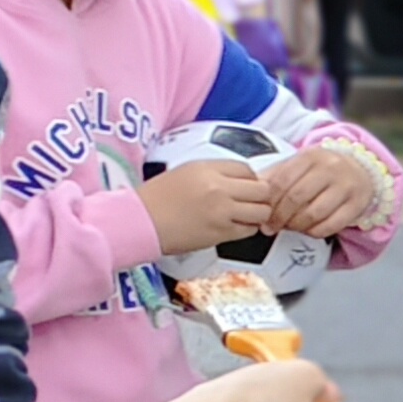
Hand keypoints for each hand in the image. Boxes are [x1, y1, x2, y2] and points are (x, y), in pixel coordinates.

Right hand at [141, 160, 277, 254]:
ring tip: (246, 216)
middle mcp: (218, 187)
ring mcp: (221, 211)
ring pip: (261, 211)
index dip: (251, 179)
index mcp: (207, 168)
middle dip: (261, 196)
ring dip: (258, 214)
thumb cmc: (157, 199)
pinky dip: (247, 229)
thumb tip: (240, 180)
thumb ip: (214, 173)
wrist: (140, 221)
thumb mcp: (185, 173)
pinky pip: (249, 230)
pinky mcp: (221, 233)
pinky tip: (235, 227)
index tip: (248, 186)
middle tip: (254, 202)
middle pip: (261, 189)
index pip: (248, 169)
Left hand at [266, 145, 384, 239]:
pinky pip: (332, 225)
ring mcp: (346, 186)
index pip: (282, 181)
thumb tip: (253, 192)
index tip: (262, 215)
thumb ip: (277, 175)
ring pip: (313, 214)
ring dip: (296, 226)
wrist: (361, 170)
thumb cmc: (323, 170)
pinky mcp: (357, 204)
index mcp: (310, 156)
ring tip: (290, 227)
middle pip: (296, 198)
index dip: (269, 202)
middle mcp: (330, 168)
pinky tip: (309, 230)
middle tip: (271, 227)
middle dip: (279, 217)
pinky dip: (315, 232)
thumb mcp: (300, 165)